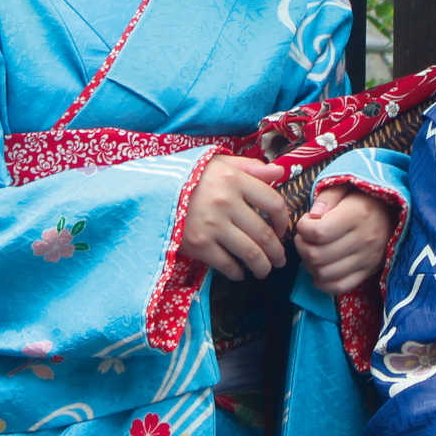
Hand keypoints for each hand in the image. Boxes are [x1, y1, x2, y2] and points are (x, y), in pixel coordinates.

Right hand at [177, 155, 288, 280]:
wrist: (152, 191)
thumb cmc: (190, 177)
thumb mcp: (219, 163)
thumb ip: (251, 167)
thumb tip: (279, 172)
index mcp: (234, 180)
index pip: (273, 203)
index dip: (283, 221)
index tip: (281, 230)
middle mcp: (226, 202)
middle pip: (264, 234)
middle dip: (276, 251)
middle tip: (279, 259)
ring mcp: (212, 225)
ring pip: (250, 253)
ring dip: (262, 266)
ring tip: (264, 270)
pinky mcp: (198, 244)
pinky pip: (227, 264)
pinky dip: (237, 272)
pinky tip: (239, 272)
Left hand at [294, 183, 395, 294]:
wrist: (395, 212)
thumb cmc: (364, 197)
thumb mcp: (346, 186)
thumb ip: (327, 197)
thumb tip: (313, 216)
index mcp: (357, 215)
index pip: (318, 232)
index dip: (303, 227)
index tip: (306, 221)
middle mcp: (364, 240)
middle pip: (317, 255)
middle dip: (302, 245)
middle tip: (305, 237)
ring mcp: (367, 260)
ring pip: (323, 274)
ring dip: (309, 264)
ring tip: (312, 250)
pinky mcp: (368, 272)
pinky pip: (338, 287)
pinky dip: (322, 282)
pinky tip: (319, 268)